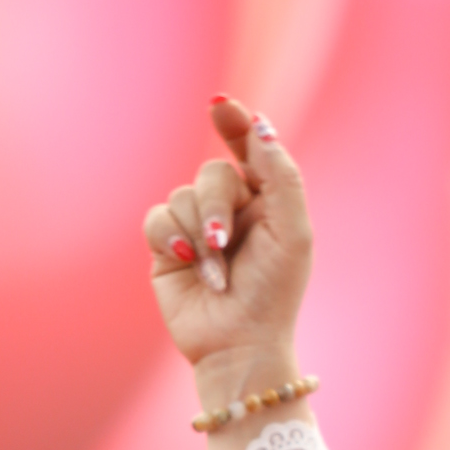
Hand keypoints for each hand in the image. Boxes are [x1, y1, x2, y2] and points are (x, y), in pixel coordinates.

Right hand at [142, 97, 312, 419]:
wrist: (237, 343)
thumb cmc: (273, 293)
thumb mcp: (292, 233)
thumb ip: (282, 177)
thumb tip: (262, 126)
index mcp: (267, 201)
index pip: (249, 150)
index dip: (235, 125)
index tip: (220, 106)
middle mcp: (231, 209)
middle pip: (211, 173)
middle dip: (216, 205)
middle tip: (224, 241)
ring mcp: (196, 226)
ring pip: (181, 195)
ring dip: (198, 234)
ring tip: (216, 274)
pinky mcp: (166, 246)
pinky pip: (156, 217)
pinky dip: (169, 237)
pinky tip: (184, 261)